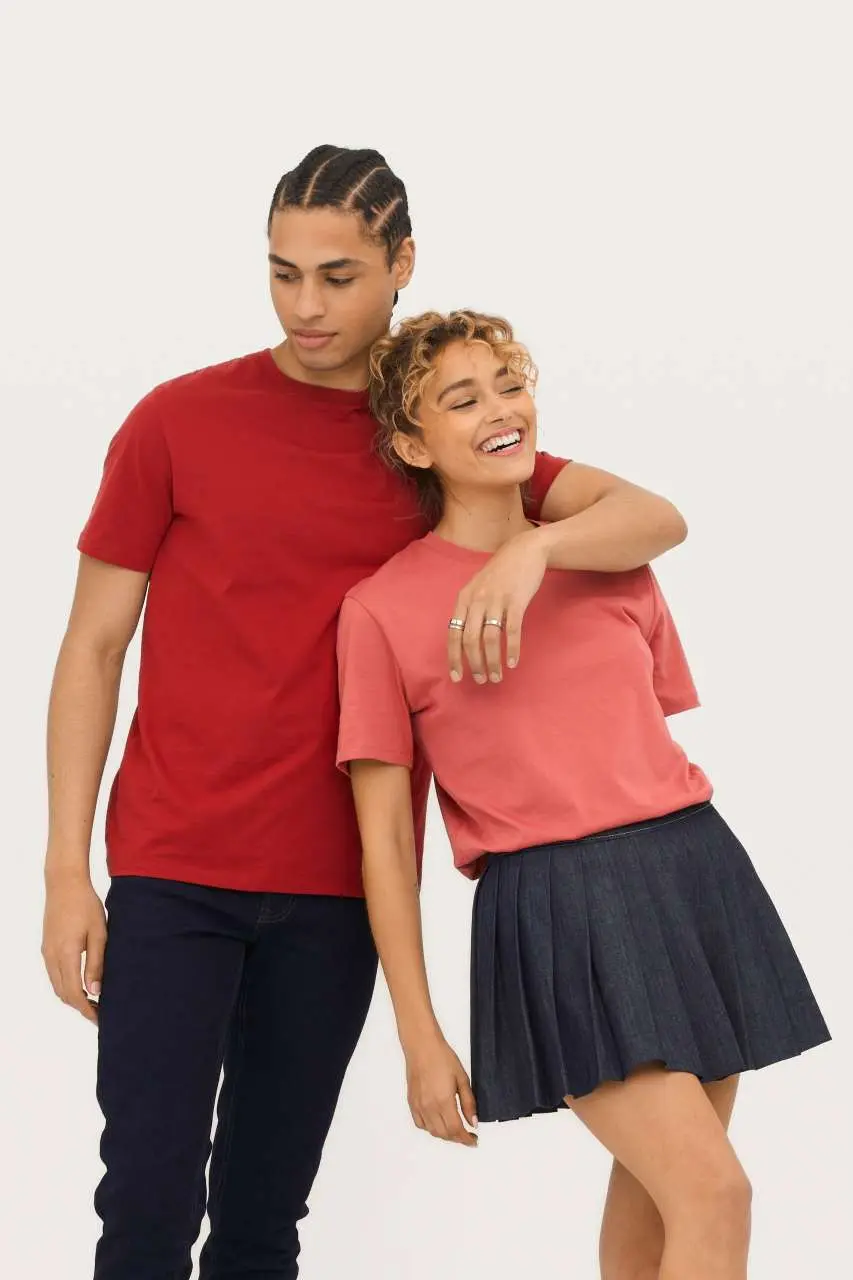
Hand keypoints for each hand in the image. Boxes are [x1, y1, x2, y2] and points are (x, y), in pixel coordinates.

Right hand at [42, 869, 106, 1024]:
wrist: (64, 883)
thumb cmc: (85, 905)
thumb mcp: (99, 933)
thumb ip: (96, 963)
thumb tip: (95, 991)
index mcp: (65, 954)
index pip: (74, 993)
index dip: (87, 1009)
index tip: (100, 1018)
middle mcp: (51, 957)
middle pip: (63, 993)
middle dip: (80, 1006)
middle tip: (100, 1012)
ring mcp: (46, 952)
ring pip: (57, 985)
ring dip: (72, 996)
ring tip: (93, 1000)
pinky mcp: (46, 947)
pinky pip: (54, 974)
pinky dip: (66, 984)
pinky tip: (81, 983)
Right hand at [406, 1033, 478, 1146]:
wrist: (422, 1047)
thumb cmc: (443, 1058)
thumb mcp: (462, 1078)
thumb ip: (468, 1102)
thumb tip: (473, 1122)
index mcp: (444, 1101)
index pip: (456, 1130)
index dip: (466, 1139)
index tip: (474, 1140)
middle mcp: (429, 1107)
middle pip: (444, 1134)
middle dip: (458, 1138)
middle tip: (468, 1135)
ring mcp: (418, 1106)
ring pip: (432, 1131)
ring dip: (445, 1135)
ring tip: (455, 1130)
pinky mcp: (412, 1102)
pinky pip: (420, 1124)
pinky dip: (430, 1128)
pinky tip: (438, 1123)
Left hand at [448, 527, 548, 682]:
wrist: (524, 551)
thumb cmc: (500, 573)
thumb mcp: (478, 587)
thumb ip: (470, 610)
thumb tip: (465, 639)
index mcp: (464, 599)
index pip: (453, 634)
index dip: (454, 658)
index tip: (457, 677)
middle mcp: (477, 600)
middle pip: (470, 639)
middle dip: (474, 663)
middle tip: (481, 680)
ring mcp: (496, 600)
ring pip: (490, 638)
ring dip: (492, 661)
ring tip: (496, 676)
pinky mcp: (516, 601)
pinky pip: (512, 630)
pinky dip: (512, 649)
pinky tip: (512, 662)